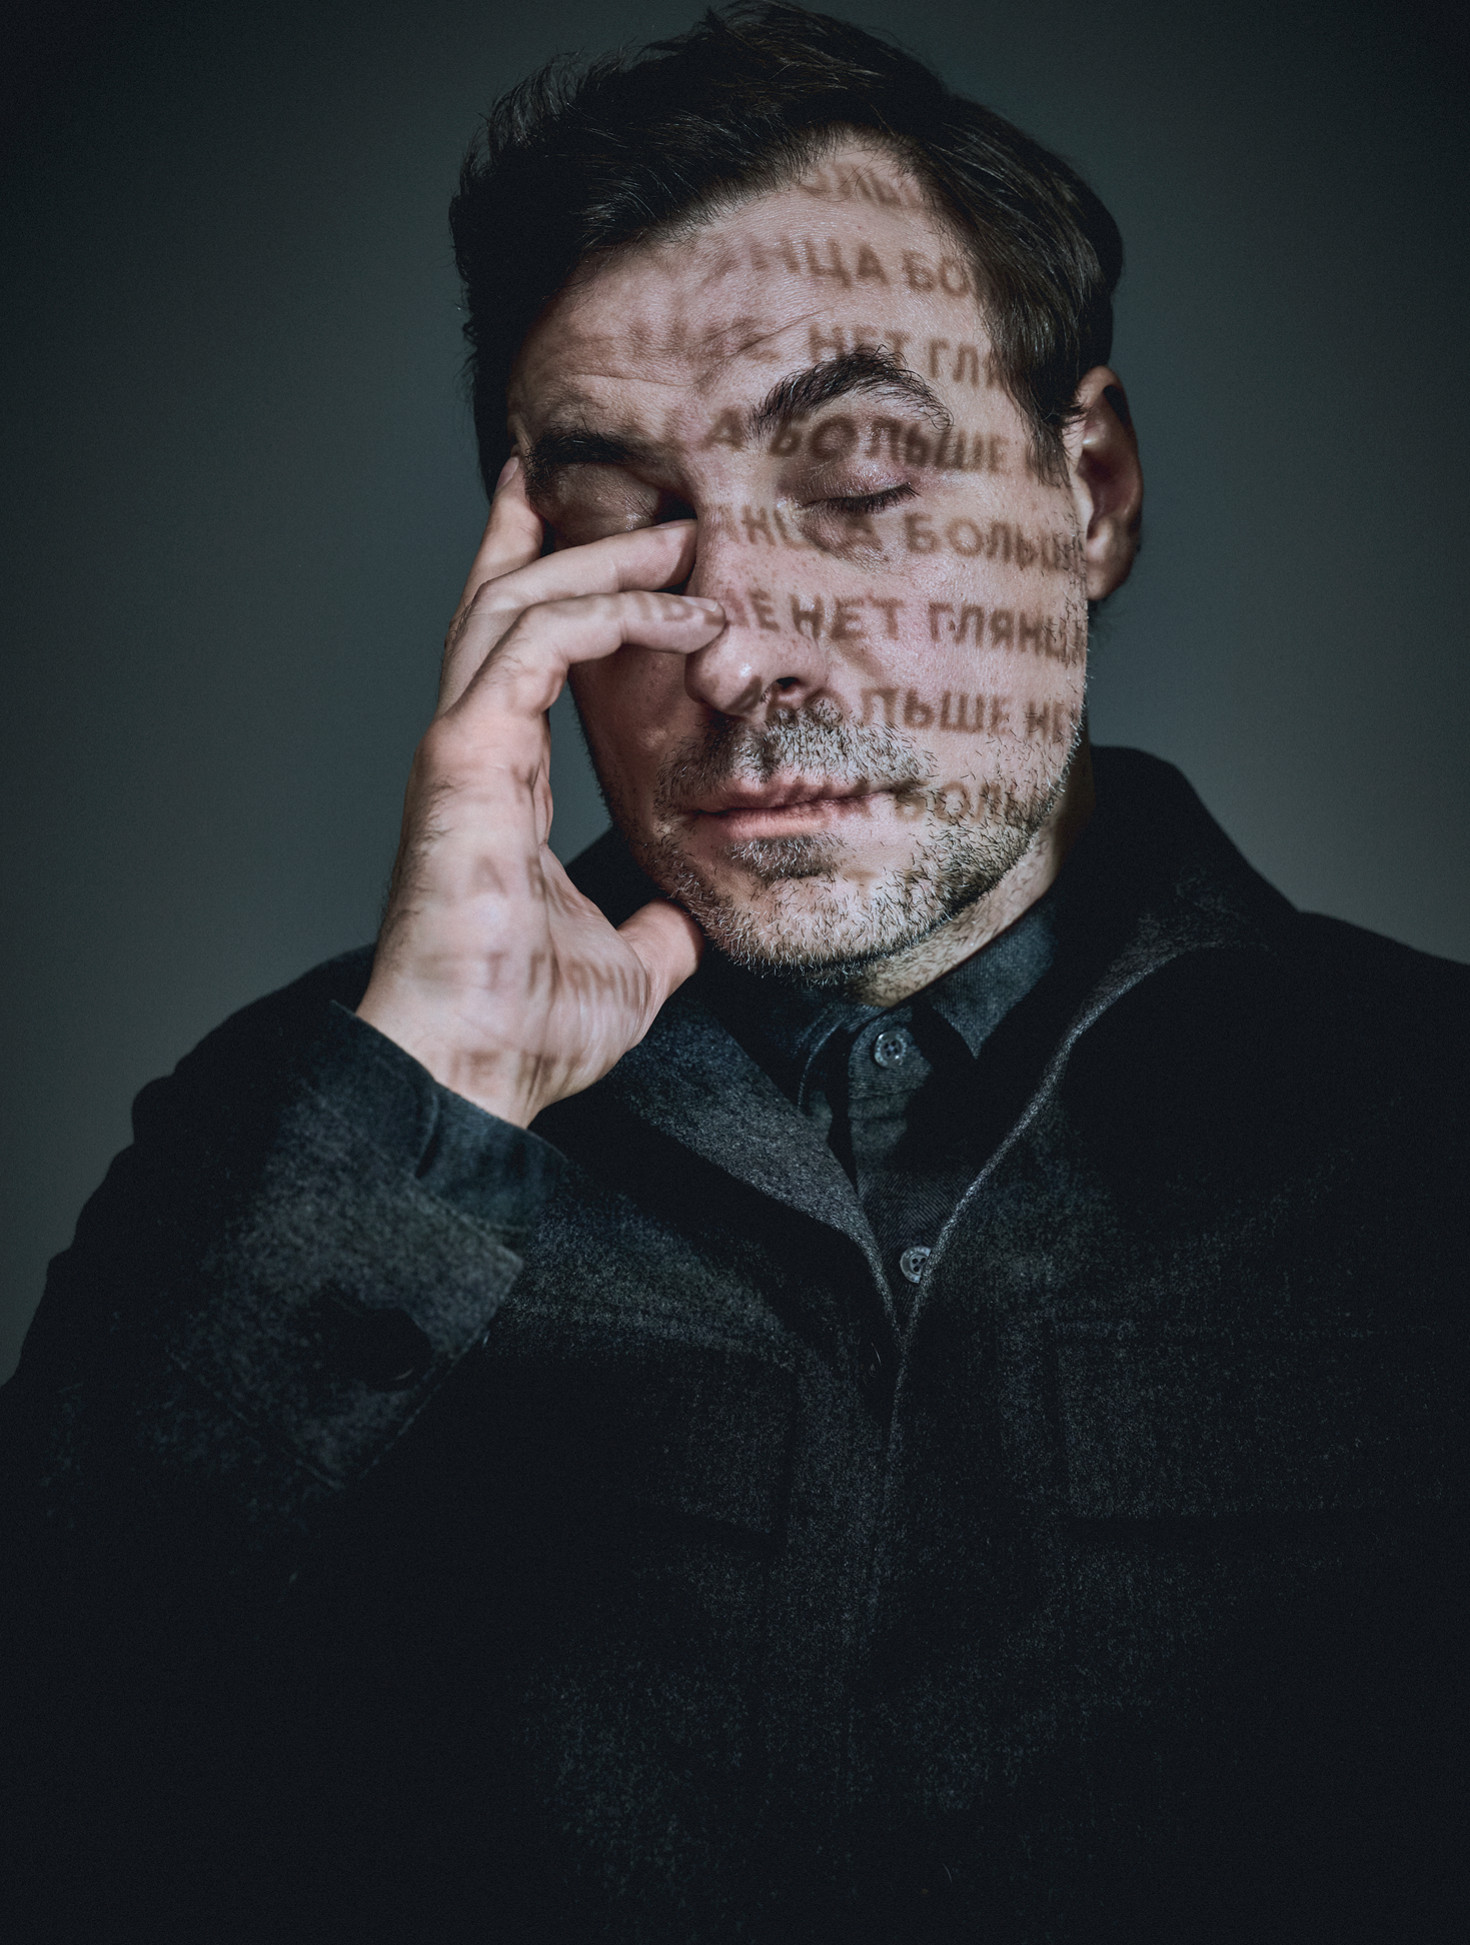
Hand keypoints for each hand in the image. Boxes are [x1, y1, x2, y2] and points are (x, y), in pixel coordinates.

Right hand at [356, 458, 723, 1126]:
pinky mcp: (463, 753)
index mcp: (499, 786)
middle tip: (667, 517)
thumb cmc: (529, 1027)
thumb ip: (658, 928)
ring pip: (518, 606)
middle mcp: (471, 751)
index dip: (568, 596)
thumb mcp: (632, 966)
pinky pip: (536, 644)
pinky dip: (608, 615)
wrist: (475, 1067)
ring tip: (684, 540)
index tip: (626, 557)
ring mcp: (460, 746)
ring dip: (603, 561)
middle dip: (583, 547)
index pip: (524, 662)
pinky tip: (681, 617)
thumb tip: (691, 920)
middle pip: (511, 608)